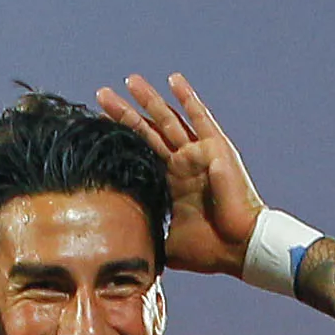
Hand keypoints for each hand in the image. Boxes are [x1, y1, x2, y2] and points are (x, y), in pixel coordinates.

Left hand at [96, 74, 267, 275]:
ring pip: (166, 120)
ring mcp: (197, 154)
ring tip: (129, 81)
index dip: (118, 140)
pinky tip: (173, 80)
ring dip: (148, 100)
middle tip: (101, 95)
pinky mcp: (214, 148)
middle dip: (123, 113)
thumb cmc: (209, 249)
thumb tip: (120, 254)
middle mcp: (182, 164)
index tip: (95, 126)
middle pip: (146, 132)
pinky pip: (198, 117)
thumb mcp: (166, 244)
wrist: (239, 247)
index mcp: (170, 184)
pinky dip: (186, 97)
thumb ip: (147, 240)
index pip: (138, 155)